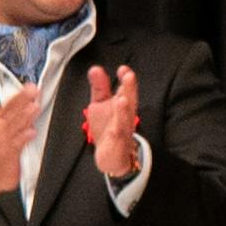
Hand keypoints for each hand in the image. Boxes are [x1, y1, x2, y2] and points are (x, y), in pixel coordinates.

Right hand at [0, 71, 52, 210]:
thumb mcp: (4, 129)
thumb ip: (17, 116)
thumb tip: (31, 101)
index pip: (9, 104)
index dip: (19, 95)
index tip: (29, 86)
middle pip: (12, 112)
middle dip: (23, 100)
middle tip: (32, 90)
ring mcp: (3, 141)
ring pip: (15, 125)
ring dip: (25, 116)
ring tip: (34, 106)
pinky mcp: (8, 154)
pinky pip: (16, 144)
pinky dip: (23, 138)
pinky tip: (31, 131)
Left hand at [78, 63, 148, 184]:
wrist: (110, 156)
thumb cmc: (107, 128)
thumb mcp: (100, 104)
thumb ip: (99, 87)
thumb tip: (95, 68)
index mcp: (122, 105)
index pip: (126, 90)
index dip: (125, 80)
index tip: (123, 69)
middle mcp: (125, 116)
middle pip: (130, 101)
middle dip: (130, 89)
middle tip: (129, 75)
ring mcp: (123, 130)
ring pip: (125, 119)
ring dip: (125, 110)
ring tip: (123, 99)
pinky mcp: (117, 144)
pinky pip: (118, 137)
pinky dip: (118, 131)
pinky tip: (115, 128)